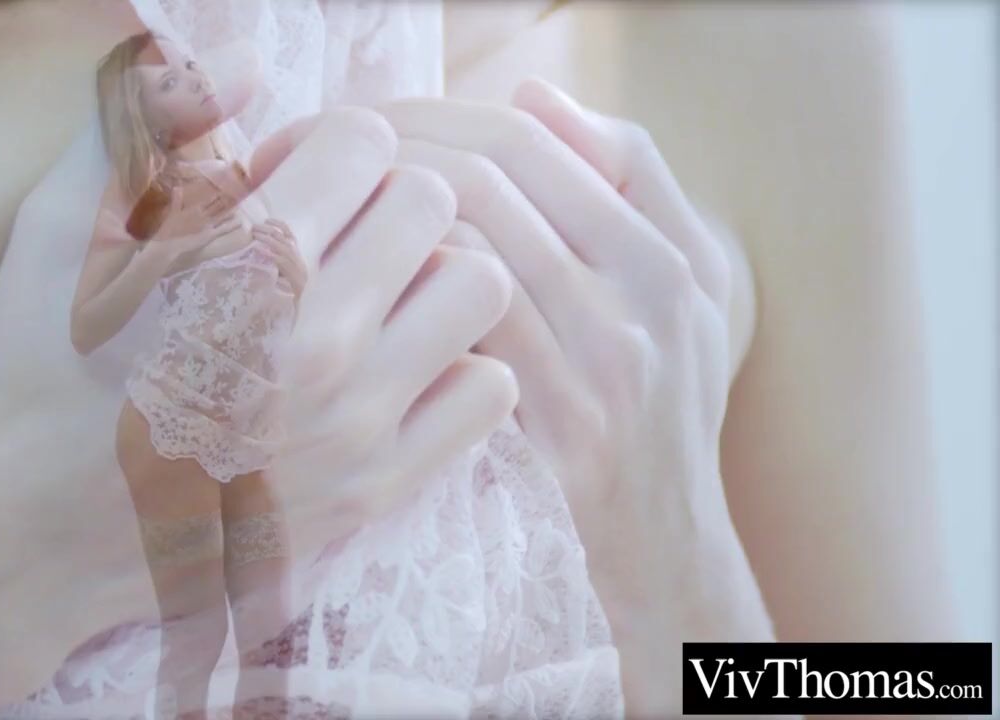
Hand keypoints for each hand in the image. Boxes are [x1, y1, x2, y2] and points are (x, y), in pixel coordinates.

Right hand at [0, 108, 506, 713]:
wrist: (32, 531)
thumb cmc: (41, 365)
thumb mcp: (63, 225)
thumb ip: (152, 121)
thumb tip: (251, 57)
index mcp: (236, 261)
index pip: (366, 141)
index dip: (324, 147)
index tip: (287, 183)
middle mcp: (312, 341)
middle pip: (432, 201)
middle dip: (382, 198)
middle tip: (332, 235)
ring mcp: (353, 423)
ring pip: (479, 287)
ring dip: (432, 274)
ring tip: (373, 297)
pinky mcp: (374, 489)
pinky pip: (488, 391)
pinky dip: (458, 365)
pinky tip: (396, 368)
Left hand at [151, 192, 241, 267]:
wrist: (168, 245)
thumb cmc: (170, 229)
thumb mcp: (173, 212)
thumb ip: (177, 200)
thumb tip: (177, 187)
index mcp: (196, 209)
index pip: (209, 198)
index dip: (217, 192)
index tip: (225, 183)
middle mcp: (204, 216)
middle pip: (218, 206)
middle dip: (227, 199)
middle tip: (240, 191)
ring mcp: (208, 225)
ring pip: (222, 216)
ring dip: (231, 211)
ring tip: (242, 205)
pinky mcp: (209, 235)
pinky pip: (222, 229)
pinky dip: (231, 225)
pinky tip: (240, 221)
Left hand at [377, 80, 772, 714]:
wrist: (668, 527)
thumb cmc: (651, 393)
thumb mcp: (673, 283)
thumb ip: (624, 184)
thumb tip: (531, 94)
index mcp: (672, 244)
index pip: (545, 135)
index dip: (445, 112)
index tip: (379, 121)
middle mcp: (655, 288)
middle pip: (505, 166)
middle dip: (401, 145)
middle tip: (335, 156)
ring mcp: (614, 355)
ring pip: (481, 231)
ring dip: (393, 206)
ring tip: (338, 207)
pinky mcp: (573, 417)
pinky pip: (476, 316)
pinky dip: (418, 282)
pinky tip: (374, 282)